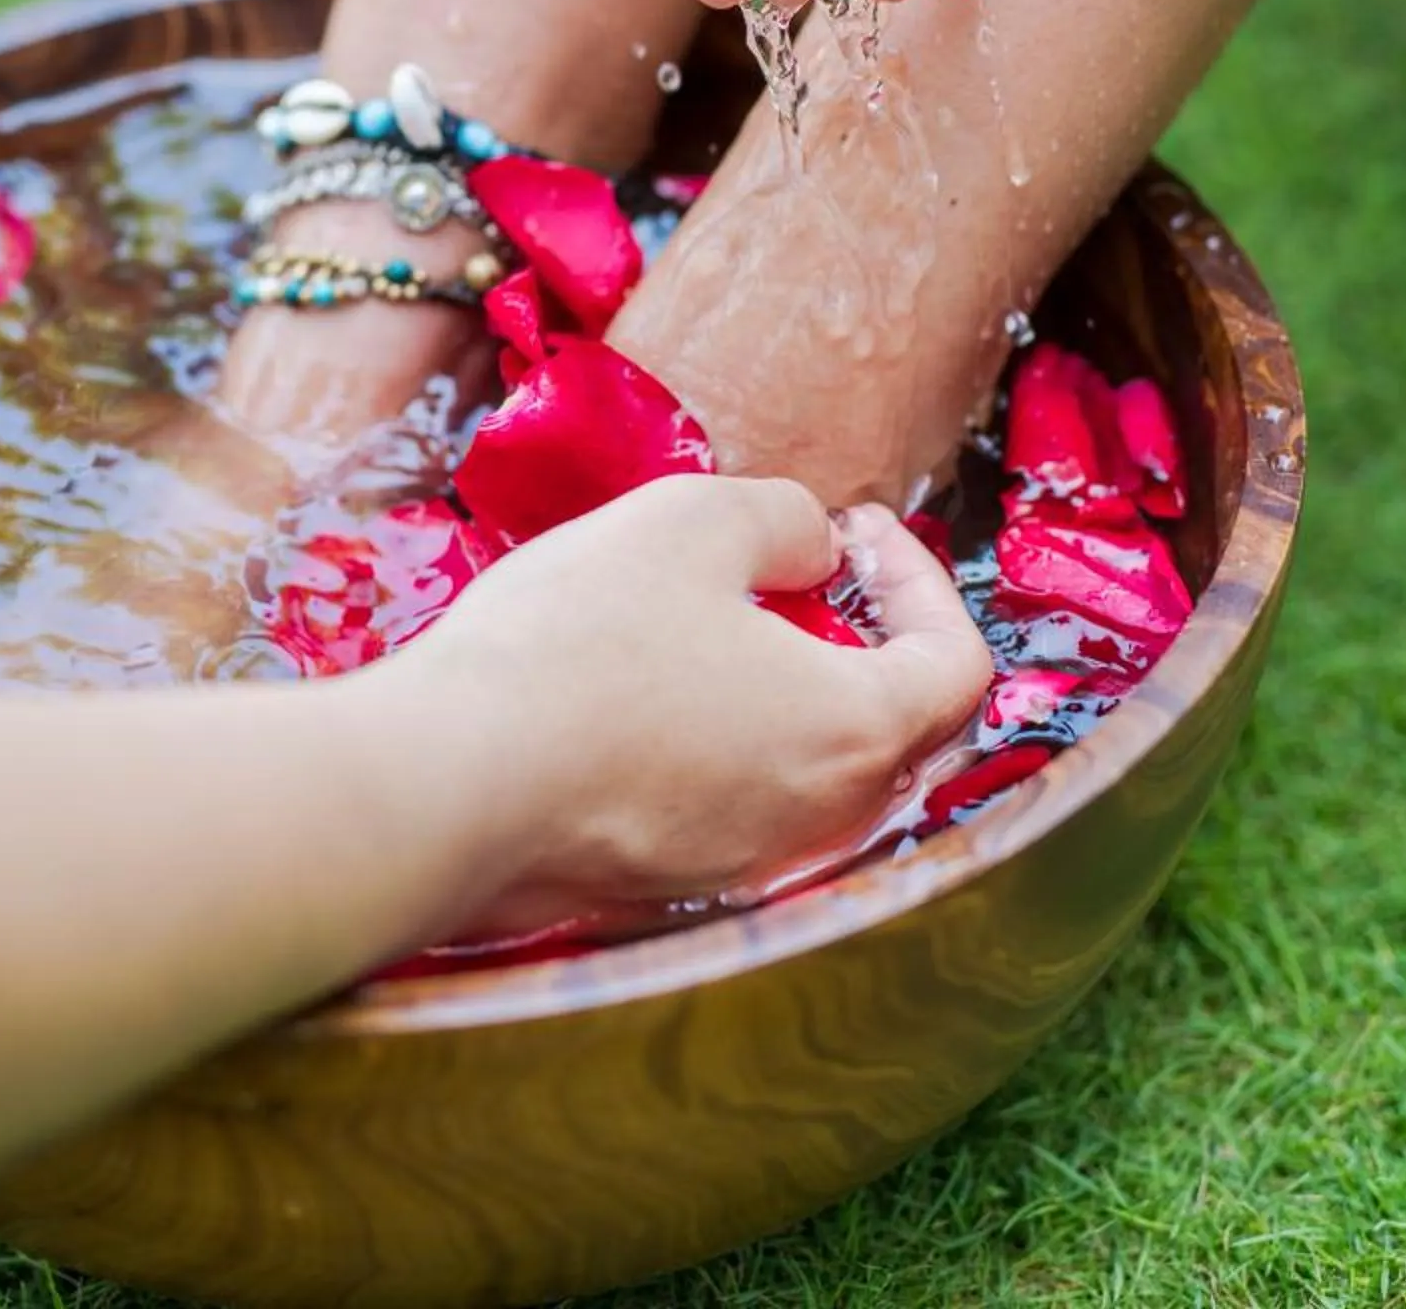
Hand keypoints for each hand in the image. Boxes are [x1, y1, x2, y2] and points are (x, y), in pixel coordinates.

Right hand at [381, 476, 990, 930]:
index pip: (957, 665)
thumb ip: (784, 518)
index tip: (858, 533)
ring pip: (816, 775)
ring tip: (721, 626)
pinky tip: (652, 695)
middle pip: (898, 731)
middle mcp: (825, 820)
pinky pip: (741, 809)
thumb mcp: (692, 521)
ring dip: (794, 694)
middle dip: (868, 640)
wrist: (447, 787)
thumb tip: (815, 551)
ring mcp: (750, 867)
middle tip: (806, 576)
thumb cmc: (578, 646)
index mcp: (857, 731)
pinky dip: (732, 746)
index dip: (923, 584)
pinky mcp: (675, 888)